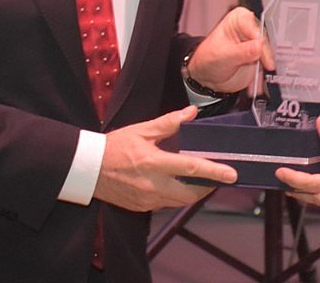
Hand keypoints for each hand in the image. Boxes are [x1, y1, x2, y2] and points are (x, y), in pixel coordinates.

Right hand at [93, 106, 236, 211]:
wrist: (88, 168)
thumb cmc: (114, 147)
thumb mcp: (141, 130)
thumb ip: (168, 123)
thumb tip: (190, 113)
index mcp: (154, 163)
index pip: (191, 168)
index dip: (214, 171)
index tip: (232, 174)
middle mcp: (153, 185)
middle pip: (190, 194)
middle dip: (207, 187)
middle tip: (217, 178)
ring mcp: (147, 199)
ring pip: (179, 202)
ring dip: (192, 193)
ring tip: (199, 180)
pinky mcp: (142, 207)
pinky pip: (166, 204)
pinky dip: (176, 196)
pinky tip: (176, 185)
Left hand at [186, 7, 272, 93]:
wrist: (208, 78)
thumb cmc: (208, 60)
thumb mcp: (223, 56)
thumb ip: (242, 51)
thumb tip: (259, 46)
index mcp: (238, 19)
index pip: (255, 27)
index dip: (259, 40)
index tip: (260, 53)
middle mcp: (249, 28)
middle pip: (265, 37)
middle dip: (267, 51)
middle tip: (268, 64)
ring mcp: (256, 42)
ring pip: (270, 49)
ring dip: (270, 59)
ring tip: (268, 68)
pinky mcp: (261, 55)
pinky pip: (271, 59)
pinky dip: (270, 66)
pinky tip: (268, 71)